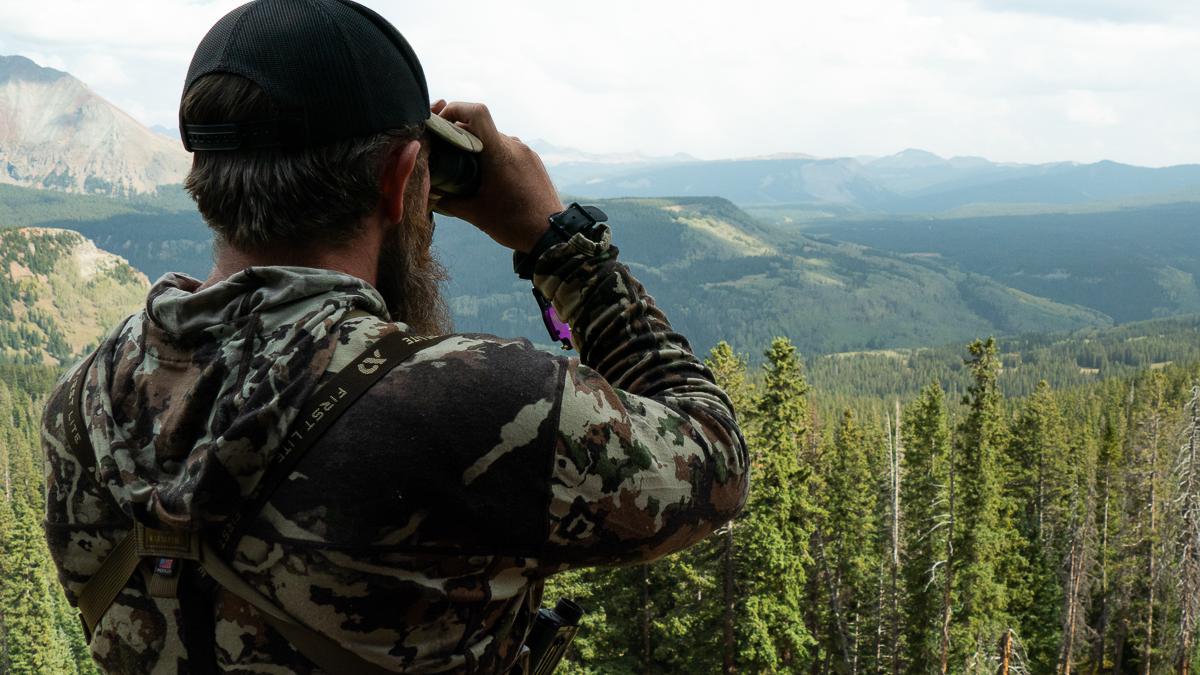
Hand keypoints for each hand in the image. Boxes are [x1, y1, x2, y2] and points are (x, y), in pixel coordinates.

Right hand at [430, 100, 561, 252]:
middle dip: (459, 135)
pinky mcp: (533, 160)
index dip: (455, 109)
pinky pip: (508, 149)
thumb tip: (426, 194)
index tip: (441, 123)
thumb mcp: (475, 213)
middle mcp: (514, 145)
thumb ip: (447, 201)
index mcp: (499, 153)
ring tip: (466, 170)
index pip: (477, 112)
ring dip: (477, 147)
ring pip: (494, 139)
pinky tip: (488, 177)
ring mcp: (526, 152)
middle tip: (445, 154)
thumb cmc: (513, 224)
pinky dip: (493, 155)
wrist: (551, 235)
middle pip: (480, 127)